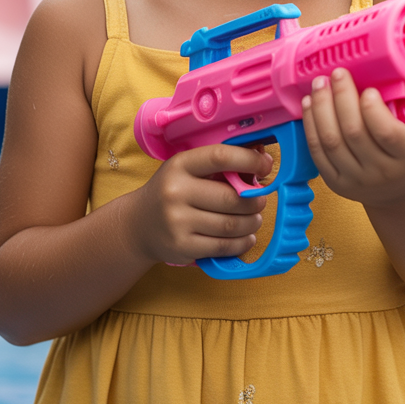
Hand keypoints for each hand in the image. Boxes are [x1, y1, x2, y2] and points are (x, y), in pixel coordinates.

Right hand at [128, 145, 273, 265]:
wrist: (138, 225)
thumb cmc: (173, 191)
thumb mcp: (188, 169)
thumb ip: (220, 165)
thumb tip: (262, 157)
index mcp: (180, 165)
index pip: (219, 157)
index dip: (249, 160)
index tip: (266, 165)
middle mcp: (175, 192)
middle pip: (231, 198)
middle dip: (255, 200)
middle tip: (261, 201)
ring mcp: (177, 221)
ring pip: (231, 225)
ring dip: (252, 222)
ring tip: (255, 219)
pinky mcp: (181, 246)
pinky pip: (223, 246)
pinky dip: (242, 243)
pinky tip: (247, 237)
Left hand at [301, 68, 404, 207]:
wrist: (398, 191)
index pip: (386, 132)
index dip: (373, 110)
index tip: (367, 89)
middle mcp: (380, 171)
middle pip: (354, 133)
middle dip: (342, 98)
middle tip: (337, 73)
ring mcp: (355, 179)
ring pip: (331, 142)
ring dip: (321, 109)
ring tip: (320, 83)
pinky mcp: (334, 182)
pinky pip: (317, 152)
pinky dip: (310, 125)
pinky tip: (309, 103)